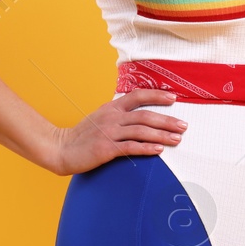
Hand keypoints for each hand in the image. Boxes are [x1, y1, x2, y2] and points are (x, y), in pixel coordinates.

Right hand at [44, 88, 187, 175]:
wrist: (61, 149)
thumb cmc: (83, 136)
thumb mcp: (100, 118)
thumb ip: (118, 114)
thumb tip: (140, 116)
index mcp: (111, 107)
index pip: (138, 96)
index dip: (157, 95)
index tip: (174, 97)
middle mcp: (112, 117)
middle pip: (145, 115)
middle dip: (167, 120)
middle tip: (184, 125)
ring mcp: (108, 132)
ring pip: (141, 130)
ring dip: (162, 134)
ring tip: (178, 139)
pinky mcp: (106, 149)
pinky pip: (131, 147)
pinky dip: (147, 147)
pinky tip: (159, 150)